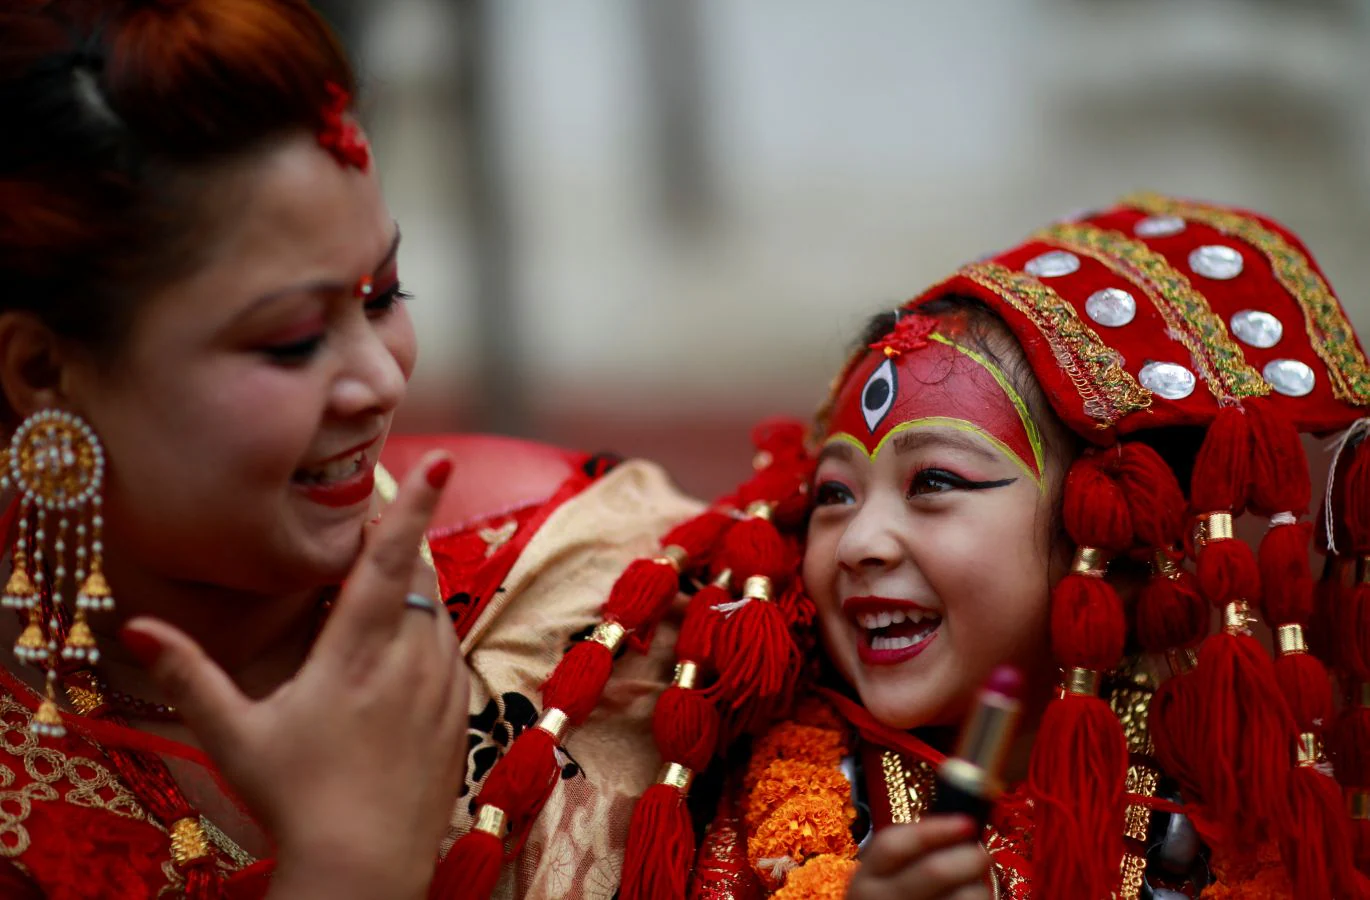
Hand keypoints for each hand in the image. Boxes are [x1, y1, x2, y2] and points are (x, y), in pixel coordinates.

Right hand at [122, 452, 468, 899]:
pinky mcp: (458, 717)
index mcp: (357, 654)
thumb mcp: (233, 737)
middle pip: (418, 577)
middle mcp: (409, 661)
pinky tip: (402, 652)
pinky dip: (428, 636)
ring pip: (437, 614)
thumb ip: (189, 676)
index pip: (389, 561)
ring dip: (413, 593)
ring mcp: (441, 689)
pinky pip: (450, 654)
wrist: (364, 867)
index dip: (412, 506)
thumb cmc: (295, 799)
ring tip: (377, 595)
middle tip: (375, 531)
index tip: (437, 462)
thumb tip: (135, 627)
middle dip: (403, 544)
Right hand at [847, 815, 992, 899]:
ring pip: (962, 899)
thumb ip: (909, 857)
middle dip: (968, 857)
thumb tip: (959, 825)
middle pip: (933, 871)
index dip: (935, 830)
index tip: (967, 822)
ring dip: (979, 888)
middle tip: (980, 854)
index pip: (894, 844)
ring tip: (976, 887)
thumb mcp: (883, 881)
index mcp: (864, 881)